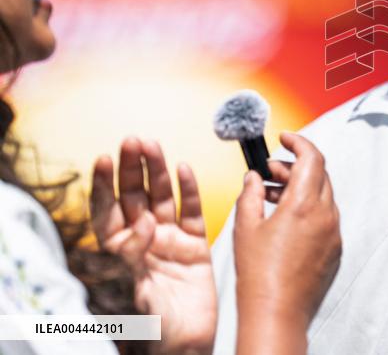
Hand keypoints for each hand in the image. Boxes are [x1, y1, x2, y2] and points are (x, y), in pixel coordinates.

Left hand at [91, 139, 216, 353]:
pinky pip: (192, 212)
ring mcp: (170, 241)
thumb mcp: (135, 291)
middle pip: (135, 197)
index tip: (103, 160)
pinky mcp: (196, 246)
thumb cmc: (155, 327)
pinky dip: (189, 190)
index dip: (103, 185)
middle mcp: (143, 242)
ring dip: (158, 171)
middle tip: (133, 141)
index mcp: (120, 253)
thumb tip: (143, 224)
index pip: (107, 211)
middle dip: (132, 168)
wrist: (189, 344)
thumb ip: (135, 256)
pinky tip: (184, 169)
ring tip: (154, 146)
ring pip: (162, 198)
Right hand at [234, 133, 340, 354]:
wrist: (277, 313)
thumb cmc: (258, 274)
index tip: (284, 138)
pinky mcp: (336, 249)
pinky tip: (286, 220)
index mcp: (304, 205)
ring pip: (323, 196)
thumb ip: (250, 195)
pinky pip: (326, 218)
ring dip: (301, 188)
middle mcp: (325, 215)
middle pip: (319, 174)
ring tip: (272, 197)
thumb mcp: (246, 228)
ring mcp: (334, 233)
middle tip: (270, 172)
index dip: (298, 142)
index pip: (312, 157)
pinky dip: (309, 209)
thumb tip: (253, 177)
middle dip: (294, 166)